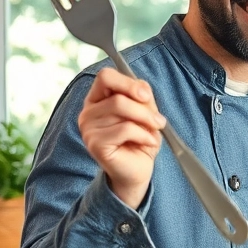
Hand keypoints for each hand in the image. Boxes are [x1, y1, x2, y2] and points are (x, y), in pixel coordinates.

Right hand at [77, 67, 165, 208]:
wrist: (138, 170)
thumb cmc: (140, 139)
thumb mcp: (145, 112)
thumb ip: (141, 96)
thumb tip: (142, 89)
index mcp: (98, 99)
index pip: (106, 76)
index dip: (128, 83)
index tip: (146, 96)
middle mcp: (88, 112)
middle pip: (118, 96)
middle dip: (144, 109)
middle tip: (159, 122)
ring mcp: (88, 128)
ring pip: (121, 109)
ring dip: (146, 122)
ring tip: (152, 134)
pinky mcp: (95, 144)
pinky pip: (124, 129)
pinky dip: (143, 135)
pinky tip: (147, 143)